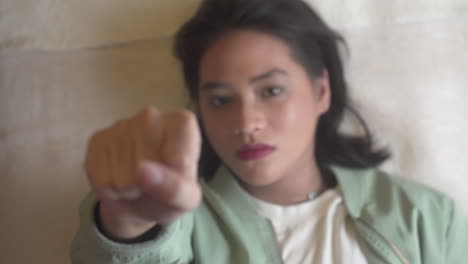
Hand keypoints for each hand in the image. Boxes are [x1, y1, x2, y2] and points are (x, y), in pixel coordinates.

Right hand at [84, 107, 201, 238]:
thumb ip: (174, 188)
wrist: (138, 204)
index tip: (174, 176)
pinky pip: (101, 177)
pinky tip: (117, 179)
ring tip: (135, 182)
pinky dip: (108, 188)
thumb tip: (143, 170)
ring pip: (121, 173)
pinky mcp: (98, 139)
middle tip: (151, 182)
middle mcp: (151, 116)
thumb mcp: (185, 200)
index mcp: (182, 124)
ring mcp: (121, 125)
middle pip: (145, 163)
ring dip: (127, 188)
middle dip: (147, 183)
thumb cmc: (169, 196)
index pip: (180, 153)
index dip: (174, 174)